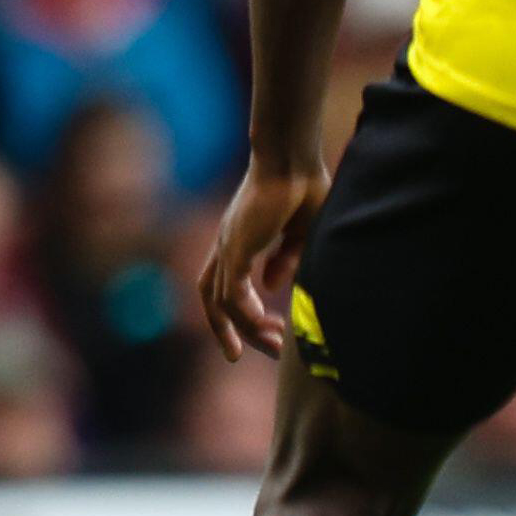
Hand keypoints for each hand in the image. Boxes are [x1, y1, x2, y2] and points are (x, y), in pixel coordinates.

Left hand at [199, 158, 327, 359]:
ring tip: (265, 347)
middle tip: (248, 356)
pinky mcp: (236, 247)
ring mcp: (228, 247)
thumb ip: (285, 260)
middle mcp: (226, 246)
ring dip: (238, 329)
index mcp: (240, 241)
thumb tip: (273, 288)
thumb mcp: (300, 233)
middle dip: (227, 331)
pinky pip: (232, 290)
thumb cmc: (303, 187)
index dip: (241, 312)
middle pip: (212, 298)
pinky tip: (263, 323)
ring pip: (219, 301)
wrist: (292, 160)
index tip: (272, 330)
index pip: (225, 285)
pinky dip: (245, 311)